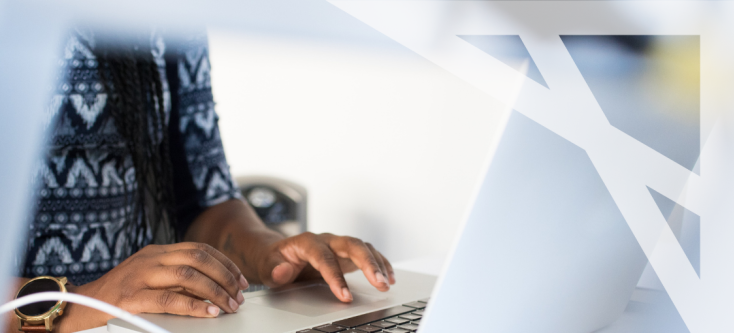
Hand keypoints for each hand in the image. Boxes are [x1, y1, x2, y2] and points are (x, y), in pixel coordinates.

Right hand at [59, 243, 248, 331]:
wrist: (79, 305)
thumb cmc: (118, 295)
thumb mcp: (150, 279)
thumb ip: (176, 280)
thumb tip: (213, 288)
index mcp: (157, 252)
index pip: (200, 249)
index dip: (225, 263)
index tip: (241, 279)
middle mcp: (151, 258)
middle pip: (199, 258)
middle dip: (225, 276)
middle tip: (239, 294)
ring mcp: (140, 275)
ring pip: (188, 275)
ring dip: (215, 291)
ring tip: (229, 305)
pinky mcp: (131, 297)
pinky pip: (170, 299)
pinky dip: (194, 306)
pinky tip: (208, 312)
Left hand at [254, 232, 395, 302]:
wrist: (277, 253)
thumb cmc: (273, 260)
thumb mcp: (266, 265)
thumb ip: (274, 269)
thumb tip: (283, 270)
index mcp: (307, 242)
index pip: (324, 257)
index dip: (335, 276)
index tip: (345, 296)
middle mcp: (326, 240)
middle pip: (351, 245)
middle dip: (367, 264)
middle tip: (379, 284)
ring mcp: (338, 245)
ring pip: (363, 247)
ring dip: (377, 264)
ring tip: (387, 284)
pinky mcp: (346, 253)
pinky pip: (367, 253)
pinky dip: (380, 263)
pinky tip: (389, 277)